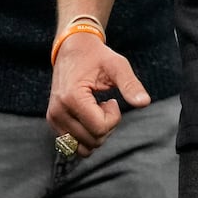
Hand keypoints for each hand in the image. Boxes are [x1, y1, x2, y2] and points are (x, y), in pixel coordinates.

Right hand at [46, 34, 149, 156]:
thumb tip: (144, 102)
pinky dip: (86, 135)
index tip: (112, 100)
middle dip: (106, 126)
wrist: (72, 48)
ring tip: (96, 110)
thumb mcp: (117, 65)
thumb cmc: (96, 56)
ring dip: (96, 134)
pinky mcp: (53, 122)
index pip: (100, 128)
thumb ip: (130, 84)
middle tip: (104, 103)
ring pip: (83, 148)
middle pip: (93, 140)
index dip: (114, 117)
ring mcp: (53, 119)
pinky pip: (73, 145)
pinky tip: (88, 115)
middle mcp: (58, 112)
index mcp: (71, 98)